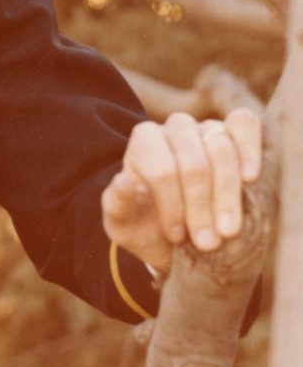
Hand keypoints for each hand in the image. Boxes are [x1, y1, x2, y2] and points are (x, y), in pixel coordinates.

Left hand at [102, 108, 262, 272]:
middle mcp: (175, 128)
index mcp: (144, 142)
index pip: (160, 168)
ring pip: (222, 149)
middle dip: (201, 206)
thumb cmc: (148, 226)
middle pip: (194, 162)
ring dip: (227, 194)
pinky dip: (249, 148)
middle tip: (207, 242)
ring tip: (228, 231)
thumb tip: (124, 181)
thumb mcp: (124, 226)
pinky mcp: (235, 132)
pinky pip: (245, 124)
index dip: (171, 204)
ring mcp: (207, 127)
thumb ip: (116, 205)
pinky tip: (250, 179)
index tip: (176, 237)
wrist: (179, 235)